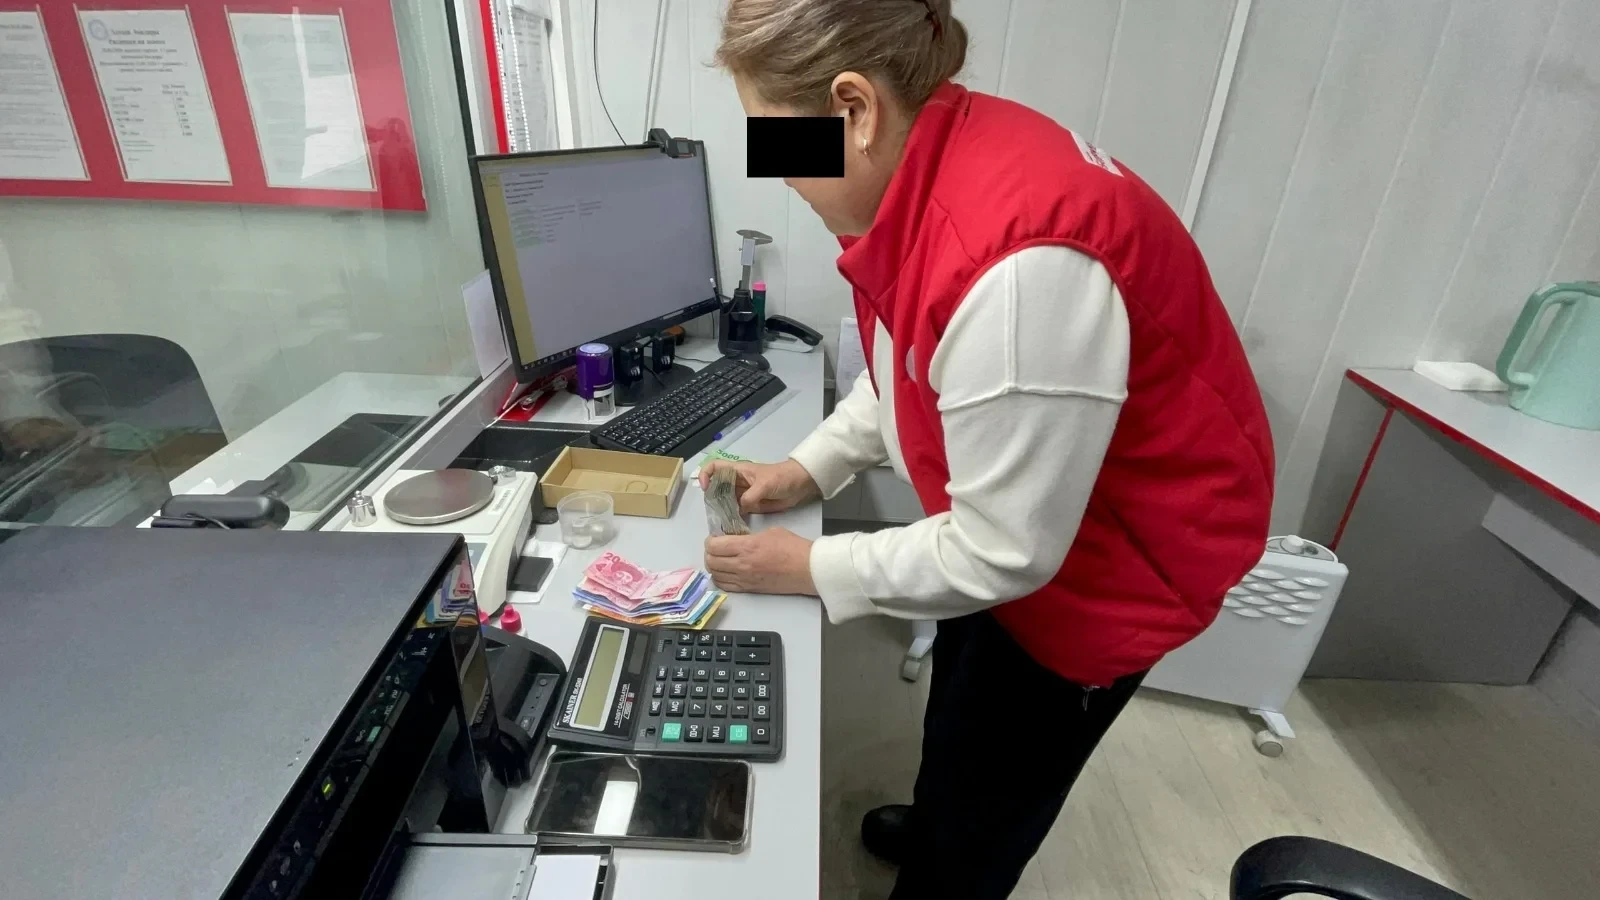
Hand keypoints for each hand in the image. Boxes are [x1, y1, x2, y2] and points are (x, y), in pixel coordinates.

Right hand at [697, 459, 819, 514]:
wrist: (800, 485)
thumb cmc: (781, 478)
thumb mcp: (764, 485)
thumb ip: (750, 497)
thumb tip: (739, 509)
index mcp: (738, 470)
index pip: (714, 467)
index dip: (706, 475)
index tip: (705, 488)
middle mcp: (737, 482)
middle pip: (716, 487)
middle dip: (712, 497)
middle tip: (714, 511)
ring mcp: (743, 494)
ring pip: (725, 500)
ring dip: (721, 509)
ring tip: (721, 520)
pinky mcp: (750, 505)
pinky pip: (736, 510)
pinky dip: (731, 517)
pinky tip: (731, 524)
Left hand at [704, 528, 816, 595]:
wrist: (808, 569)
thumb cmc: (793, 548)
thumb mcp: (770, 531)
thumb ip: (749, 536)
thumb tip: (738, 539)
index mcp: (747, 547)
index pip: (715, 546)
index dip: (710, 540)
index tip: (715, 537)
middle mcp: (742, 565)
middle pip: (711, 561)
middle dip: (709, 553)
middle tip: (715, 547)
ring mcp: (745, 579)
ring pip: (716, 575)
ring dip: (714, 566)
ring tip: (719, 560)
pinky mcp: (750, 589)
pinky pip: (726, 586)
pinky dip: (721, 579)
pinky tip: (725, 572)